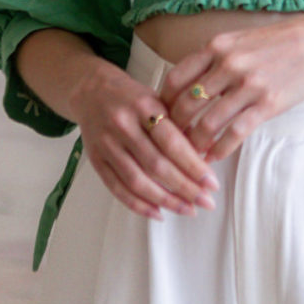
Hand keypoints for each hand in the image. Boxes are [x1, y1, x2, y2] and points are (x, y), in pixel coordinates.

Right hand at [69, 57, 219, 220]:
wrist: (91, 90)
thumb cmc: (133, 97)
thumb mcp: (159, 99)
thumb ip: (179, 125)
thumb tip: (206, 156)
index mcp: (143, 105)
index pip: (171, 142)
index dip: (193, 166)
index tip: (212, 184)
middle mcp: (122, 125)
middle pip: (156, 165)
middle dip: (184, 188)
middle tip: (206, 202)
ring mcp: (106, 144)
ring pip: (137, 181)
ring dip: (165, 200)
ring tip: (188, 210)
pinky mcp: (95, 159)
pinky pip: (117, 188)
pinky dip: (138, 205)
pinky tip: (158, 213)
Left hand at [160, 9, 303, 162]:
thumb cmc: (278, 41)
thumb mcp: (239, 40)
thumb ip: (213, 58)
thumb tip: (187, 83)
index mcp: (217, 47)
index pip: (175, 78)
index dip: (162, 102)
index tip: (159, 117)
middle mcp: (228, 65)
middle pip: (186, 104)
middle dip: (173, 128)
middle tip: (168, 143)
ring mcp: (248, 86)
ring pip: (207, 123)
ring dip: (194, 144)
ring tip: (188, 155)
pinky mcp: (268, 104)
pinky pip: (235, 133)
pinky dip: (219, 149)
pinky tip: (213, 157)